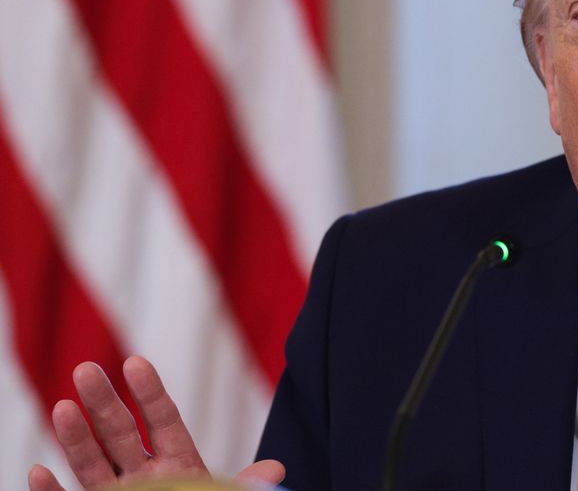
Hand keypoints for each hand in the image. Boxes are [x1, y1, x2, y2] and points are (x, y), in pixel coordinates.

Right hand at [27, 356, 284, 489]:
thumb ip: (244, 486)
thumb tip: (276, 469)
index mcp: (179, 463)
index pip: (164, 421)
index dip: (150, 394)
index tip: (135, 363)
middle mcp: (142, 474)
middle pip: (121, 433)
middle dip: (105, 403)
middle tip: (87, 368)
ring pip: (92, 463)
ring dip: (74, 438)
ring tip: (62, 406)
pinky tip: (37, 472)